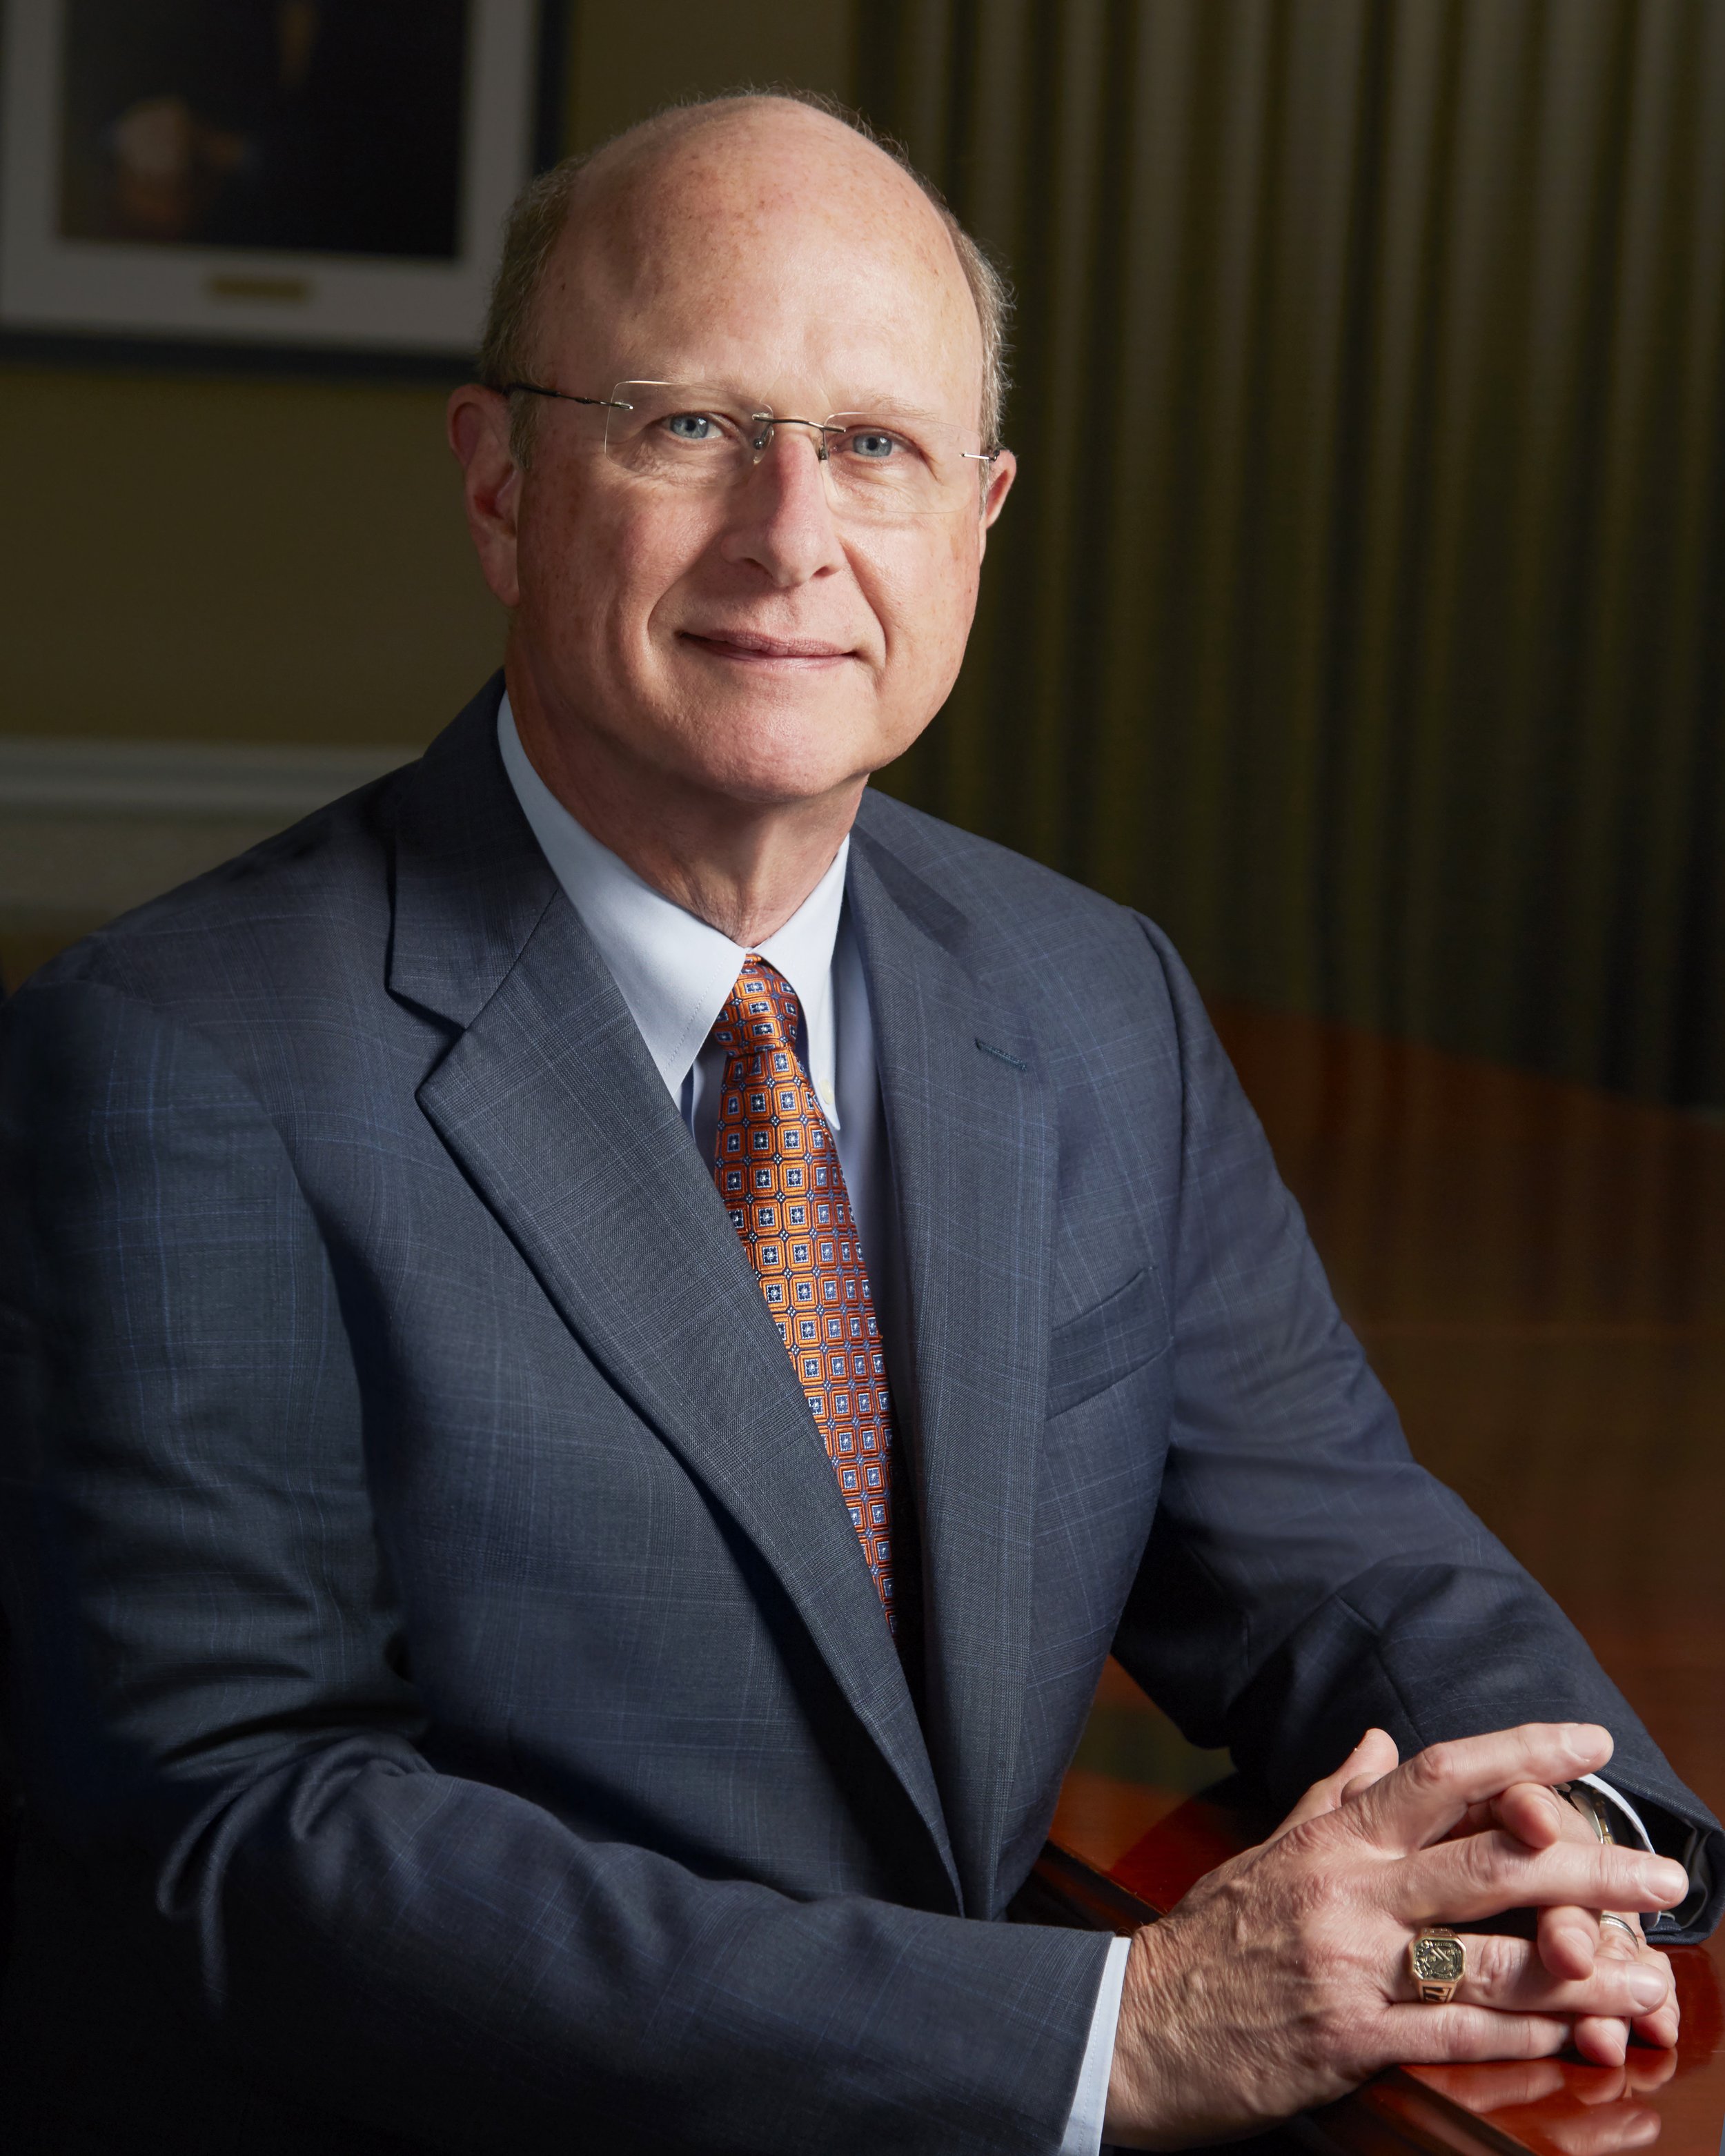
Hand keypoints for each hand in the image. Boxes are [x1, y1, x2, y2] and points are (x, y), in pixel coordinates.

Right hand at [1102, 1724, 1687, 2147]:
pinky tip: (1585, 2033)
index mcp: (1331, 1841)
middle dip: (1586, 1863)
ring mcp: (1351, 1967)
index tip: (1587, 1742)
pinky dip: (1530, 2033)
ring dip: (1584, 1965)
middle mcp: (1347, 1892)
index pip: (1436, 1775)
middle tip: (1661, 1874)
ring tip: (1652, 1972)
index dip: (1518, 1753)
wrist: (1133, 2027)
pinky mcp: (1350, 2040)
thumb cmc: (1203, 1941)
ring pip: (1489, 1956)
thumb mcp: (1264, 1853)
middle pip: (1487, 1862)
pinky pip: (1458, 2031)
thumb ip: (1333, 1798)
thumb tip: (1381, 1740)